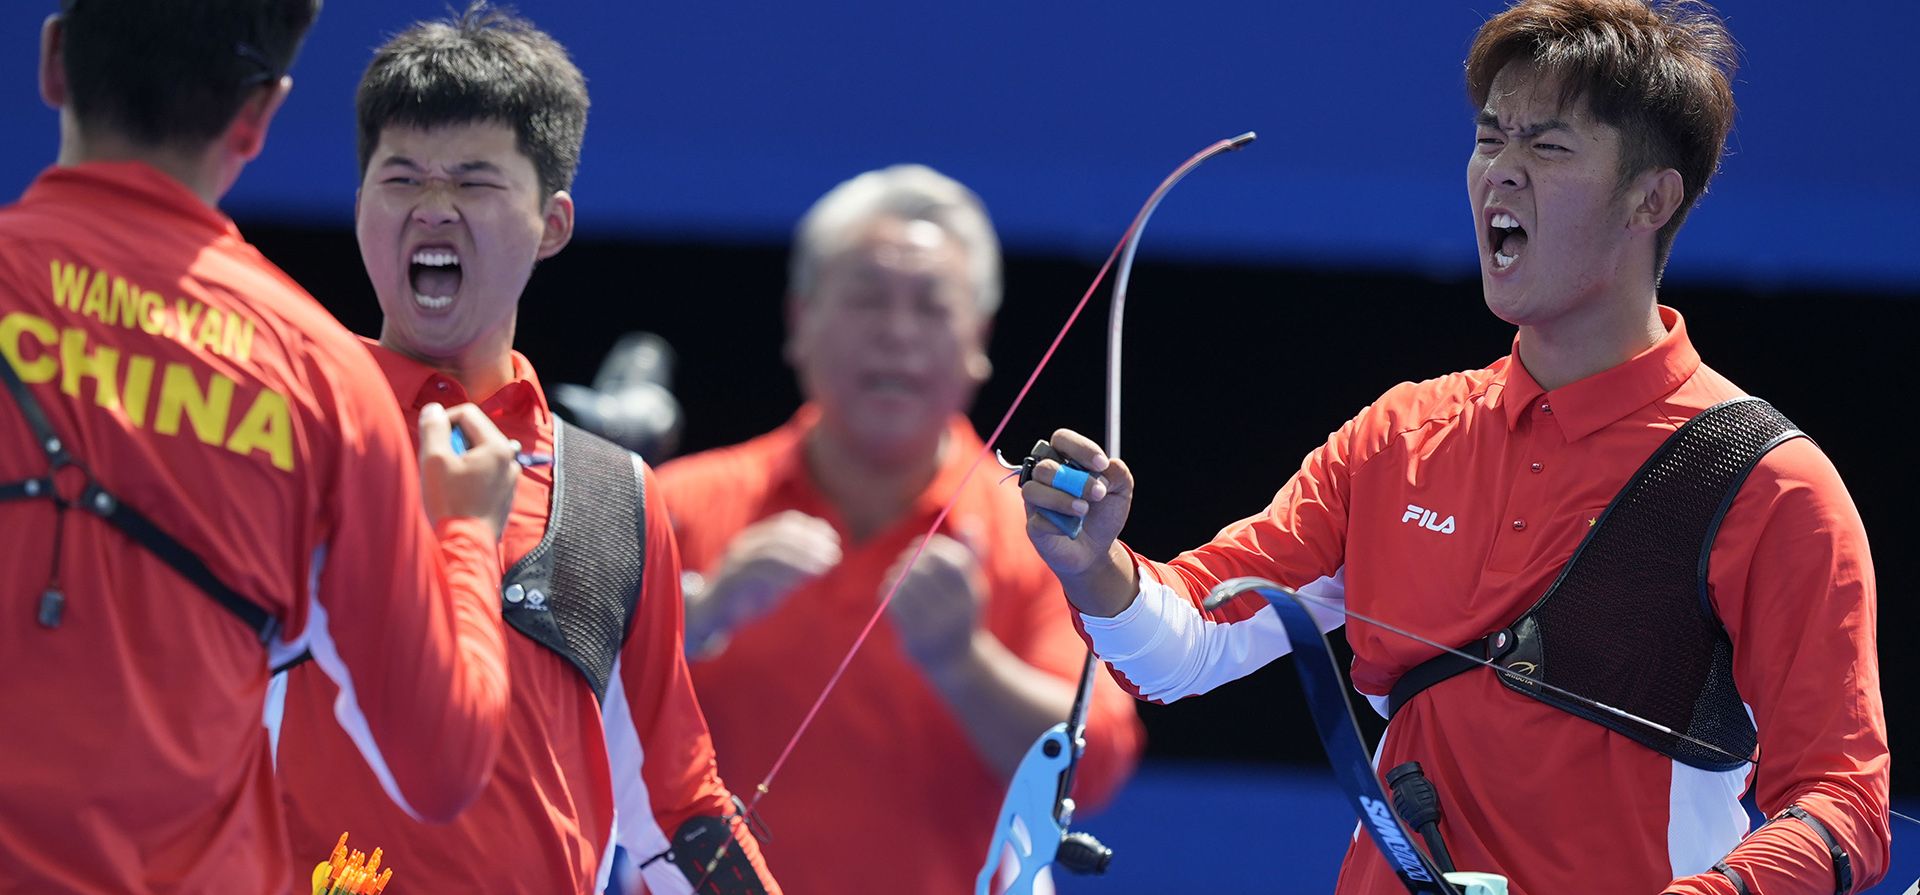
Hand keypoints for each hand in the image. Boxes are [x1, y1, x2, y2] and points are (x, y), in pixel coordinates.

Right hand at [417, 402, 518, 540]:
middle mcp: (509, 459)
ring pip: (479, 452)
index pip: (467, 413)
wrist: (465, 546)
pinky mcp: (504, 493)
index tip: (430, 441)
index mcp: (497, 446)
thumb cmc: (450, 504)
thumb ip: (433, 428)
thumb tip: (433, 409)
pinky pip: (485, 471)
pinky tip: (457, 492)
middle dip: (453, 440)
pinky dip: (469, 473)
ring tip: (446, 479)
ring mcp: (510, 477)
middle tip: (437, 463)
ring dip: (460, 457)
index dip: (443, 421)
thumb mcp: (434, 461)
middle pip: (476, 431)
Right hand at [688, 510, 841, 648]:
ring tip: (823, 568)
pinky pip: (757, 575)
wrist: (711, 610)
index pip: (785, 523)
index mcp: (754, 538)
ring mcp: (735, 563)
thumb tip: (828, 558)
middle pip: (780, 537)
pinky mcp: (731, 583)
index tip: (833, 538)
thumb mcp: (774, 574)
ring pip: (770, 553)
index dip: (811, 528)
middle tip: (834, 555)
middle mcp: (744, 546)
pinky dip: (781, 576)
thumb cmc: (748, 591)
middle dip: (810, 544)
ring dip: (800, 559)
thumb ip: (796, 564)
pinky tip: (799, 582)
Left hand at [882, 532, 985, 673]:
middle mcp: (957, 611)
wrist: (955, 662)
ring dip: (897, 574)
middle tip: (905, 562)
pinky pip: (895, 603)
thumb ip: (972, 555)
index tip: (922, 549)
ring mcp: (936, 627)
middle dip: (911, 560)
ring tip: (897, 575)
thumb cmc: (961, 615)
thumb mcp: (972, 586)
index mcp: (973, 595)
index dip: (932, 548)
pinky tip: (890, 589)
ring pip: (907, 585)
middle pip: (924, 570)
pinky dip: (888, 590)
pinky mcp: (916, 638)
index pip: (950, 559)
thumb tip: (970, 522)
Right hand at [1019, 429, 1137, 610]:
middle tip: (1098, 494)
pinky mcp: (1033, 526)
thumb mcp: (1120, 490)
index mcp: (1065, 460)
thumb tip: (1107, 465)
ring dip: (1061, 499)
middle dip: (1074, 479)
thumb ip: (1118, 472)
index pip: (1061, 439)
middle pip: (1045, 466)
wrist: (1097, 550)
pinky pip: (1037, 519)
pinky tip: (1072, 529)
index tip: (1101, 465)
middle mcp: (1045, 477)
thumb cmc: (1104, 514)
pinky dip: (1057, 523)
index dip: (1080, 448)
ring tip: (1084, 510)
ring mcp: (1036, 501)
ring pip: (1033, 490)